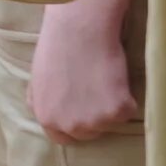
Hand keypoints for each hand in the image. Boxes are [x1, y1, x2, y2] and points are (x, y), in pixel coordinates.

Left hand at [30, 0, 143, 142]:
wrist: (80, 28)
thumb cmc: (57, 46)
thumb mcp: (38, 78)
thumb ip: (40, 100)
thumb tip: (44, 114)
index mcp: (47, 118)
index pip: (63, 138)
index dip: (74, 125)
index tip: (82, 111)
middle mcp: (70, 126)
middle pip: (89, 133)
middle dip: (94, 116)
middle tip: (96, 89)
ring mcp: (95, 121)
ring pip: (110, 122)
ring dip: (111, 107)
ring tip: (103, 78)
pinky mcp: (118, 112)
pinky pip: (128, 110)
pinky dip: (127, 97)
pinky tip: (116, 76)